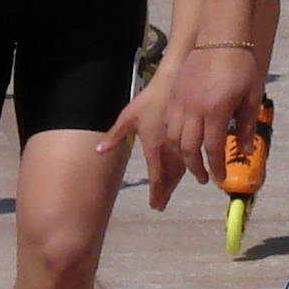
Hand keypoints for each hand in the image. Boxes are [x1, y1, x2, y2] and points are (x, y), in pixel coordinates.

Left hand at [98, 68, 175, 198]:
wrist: (175, 83)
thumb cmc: (151, 99)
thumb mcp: (129, 116)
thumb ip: (115, 135)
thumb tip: (99, 151)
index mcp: (154, 147)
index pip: (156, 177)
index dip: (155, 192)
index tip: (154, 205)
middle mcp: (169, 150)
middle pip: (169, 178)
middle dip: (165, 193)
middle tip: (161, 205)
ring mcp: (181, 144)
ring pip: (181, 170)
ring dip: (176, 183)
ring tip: (170, 193)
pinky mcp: (189, 136)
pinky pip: (188, 159)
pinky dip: (185, 170)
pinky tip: (184, 172)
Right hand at [156, 41, 264, 203]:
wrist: (221, 36)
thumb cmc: (241, 66)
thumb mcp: (252, 97)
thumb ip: (247, 126)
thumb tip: (245, 152)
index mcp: (216, 111)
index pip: (213, 148)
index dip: (216, 167)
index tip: (220, 178)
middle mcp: (194, 109)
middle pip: (188, 148)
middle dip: (195, 167)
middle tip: (204, 178)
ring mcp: (180, 101)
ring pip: (173, 138)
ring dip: (181, 155)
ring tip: (192, 162)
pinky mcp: (174, 94)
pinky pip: (167, 123)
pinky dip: (172, 137)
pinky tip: (180, 142)